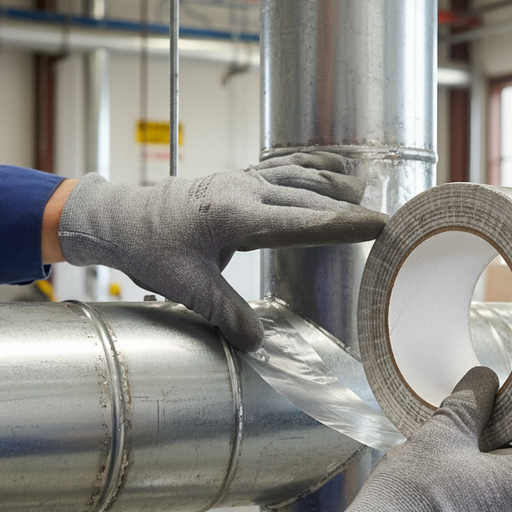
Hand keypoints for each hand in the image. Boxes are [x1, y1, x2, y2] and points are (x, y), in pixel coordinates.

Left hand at [57, 153, 386, 350]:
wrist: (122, 218)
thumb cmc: (150, 249)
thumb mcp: (186, 287)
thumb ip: (225, 313)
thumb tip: (256, 343)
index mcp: (236, 215)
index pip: (302, 222)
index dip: (344, 226)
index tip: (380, 226)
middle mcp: (243, 191)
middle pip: (308, 200)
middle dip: (350, 210)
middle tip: (389, 220)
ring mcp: (241, 181)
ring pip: (299, 179)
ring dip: (333, 186)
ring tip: (367, 193)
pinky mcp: (237, 181)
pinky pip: (283, 169)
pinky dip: (311, 168)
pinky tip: (333, 168)